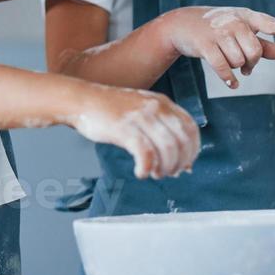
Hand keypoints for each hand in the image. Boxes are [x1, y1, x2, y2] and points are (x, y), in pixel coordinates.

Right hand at [67, 85, 200, 180]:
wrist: (82, 100)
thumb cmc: (111, 110)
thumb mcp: (143, 111)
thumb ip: (162, 130)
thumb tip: (183, 162)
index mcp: (163, 102)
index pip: (191, 128)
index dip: (193, 150)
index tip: (187, 164)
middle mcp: (155, 107)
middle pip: (182, 141)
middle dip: (180, 163)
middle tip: (170, 173)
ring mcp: (139, 116)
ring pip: (167, 148)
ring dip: (165, 168)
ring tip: (154, 173)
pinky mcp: (124, 128)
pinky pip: (145, 153)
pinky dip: (147, 167)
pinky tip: (141, 173)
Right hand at [158, 7, 274, 88]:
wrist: (184, 24)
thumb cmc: (218, 29)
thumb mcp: (242, 33)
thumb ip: (264, 44)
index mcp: (247, 17)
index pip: (272, 23)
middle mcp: (235, 22)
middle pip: (255, 52)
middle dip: (252, 63)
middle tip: (246, 66)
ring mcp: (219, 32)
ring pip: (239, 61)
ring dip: (236, 68)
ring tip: (230, 63)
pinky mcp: (205, 44)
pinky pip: (223, 67)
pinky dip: (229, 79)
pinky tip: (232, 84)